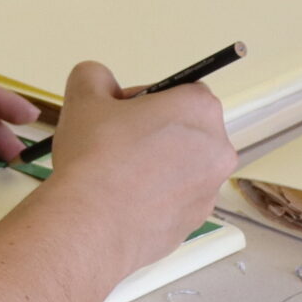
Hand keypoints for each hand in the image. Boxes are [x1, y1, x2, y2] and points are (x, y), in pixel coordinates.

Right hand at [32, 60, 236, 267]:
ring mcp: (209, 191)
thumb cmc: (95, 158)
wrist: (91, 226)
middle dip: (154, 134)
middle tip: (115, 144)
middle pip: (186, 131)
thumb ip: (95, 76)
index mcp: (200, 109)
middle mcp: (217, 149)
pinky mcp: (195, 224)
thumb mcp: (85, 97)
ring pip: (182, 169)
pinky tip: (121, 202)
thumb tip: (102, 83)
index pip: (180, 91)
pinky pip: (175, 202)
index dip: (147, 99)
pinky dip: (154, 199)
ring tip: (114, 177)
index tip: (120, 113)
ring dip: (155, 167)